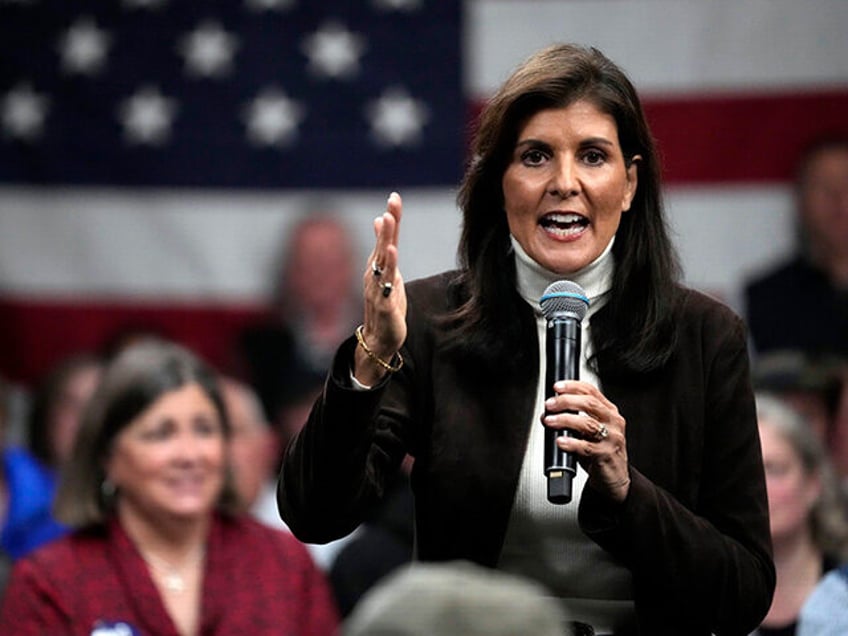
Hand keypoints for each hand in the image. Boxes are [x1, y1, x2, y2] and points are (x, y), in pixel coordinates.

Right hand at [353, 192, 407, 385]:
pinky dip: (388, 266)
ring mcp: (377, 287)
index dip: (392, 218)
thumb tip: (382, 220)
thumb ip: (386, 248)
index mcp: (377, 265)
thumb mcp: (388, 272)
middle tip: (392, 202)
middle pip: (382, 243)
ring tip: (389, 220)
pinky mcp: (383, 302)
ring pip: (381, 259)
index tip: (395, 196)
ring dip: (385, 239)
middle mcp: (374, 273)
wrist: (380, 338)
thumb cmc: (385, 303)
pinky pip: (385, 282)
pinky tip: (392, 252)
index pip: (386, 237)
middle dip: (389, 222)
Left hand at [543, 380, 629, 501]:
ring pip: (588, 424)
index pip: (591, 391)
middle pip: (589, 404)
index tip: (557, 387)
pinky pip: (586, 447)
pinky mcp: (606, 455)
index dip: (573, 386)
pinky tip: (560, 441)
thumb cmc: (600, 452)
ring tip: (550, 421)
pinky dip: (571, 443)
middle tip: (550, 405)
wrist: (614, 478)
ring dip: (565, 420)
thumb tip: (548, 412)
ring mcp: (611, 438)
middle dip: (566, 401)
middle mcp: (613, 422)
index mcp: (609, 412)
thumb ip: (573, 419)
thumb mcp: (589, 431)